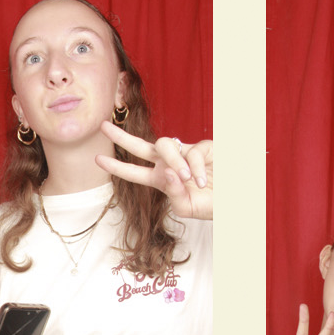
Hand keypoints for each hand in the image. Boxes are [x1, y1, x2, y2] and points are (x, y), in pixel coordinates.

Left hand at [97, 124, 212, 219]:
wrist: (235, 199)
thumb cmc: (212, 206)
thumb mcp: (188, 208)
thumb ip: (172, 194)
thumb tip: (165, 172)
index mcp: (162, 181)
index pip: (135, 173)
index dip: (117, 167)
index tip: (98, 160)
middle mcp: (170, 164)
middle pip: (141, 146)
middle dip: (122, 137)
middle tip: (104, 126)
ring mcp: (185, 153)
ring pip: (164, 145)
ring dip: (173, 161)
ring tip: (188, 180)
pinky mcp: (202, 146)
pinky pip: (191, 152)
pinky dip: (195, 167)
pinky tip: (202, 180)